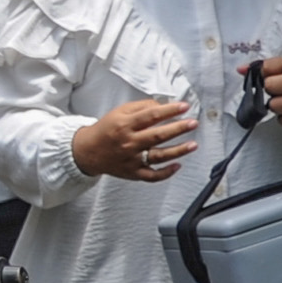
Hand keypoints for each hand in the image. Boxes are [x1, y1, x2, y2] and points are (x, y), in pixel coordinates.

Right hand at [72, 98, 198, 181]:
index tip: (184, 106)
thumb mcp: (119, 112)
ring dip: (178, 151)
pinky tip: (178, 166)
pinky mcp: (133, 173)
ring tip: (193, 145)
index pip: (151, 116)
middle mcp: (129, 142)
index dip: (169, 110)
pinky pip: (152, 176)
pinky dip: (166, 173)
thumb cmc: (106, 129)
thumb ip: (141, 107)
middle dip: (178, 128)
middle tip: (193, 123)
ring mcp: (132, 159)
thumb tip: (162, 106)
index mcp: (125, 125)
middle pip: (157, 136)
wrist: (88, 151)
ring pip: (158, 156)